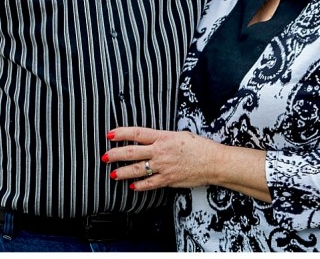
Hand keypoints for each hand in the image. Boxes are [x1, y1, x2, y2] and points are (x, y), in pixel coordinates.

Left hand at [103, 126, 221, 190]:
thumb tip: (150, 140)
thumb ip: (163, 138)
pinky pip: (149, 184)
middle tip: (105, 156)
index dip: (121, 133)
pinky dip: (139, 186)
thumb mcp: (179, 135)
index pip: (137, 133)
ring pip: (137, 170)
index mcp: (163, 137)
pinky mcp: (168, 180)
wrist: (214, 162)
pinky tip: (132, 186)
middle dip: (115, 155)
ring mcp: (163, 167)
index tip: (110, 134)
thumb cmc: (199, 146)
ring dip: (122, 172)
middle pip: (132, 152)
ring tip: (112, 174)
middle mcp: (160, 151)